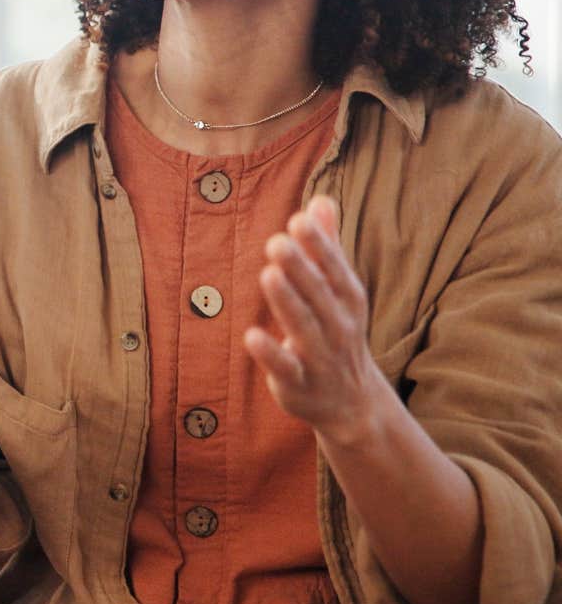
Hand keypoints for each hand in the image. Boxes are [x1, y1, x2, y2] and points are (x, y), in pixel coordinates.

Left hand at [244, 196, 392, 446]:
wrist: (352, 403)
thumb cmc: (336, 331)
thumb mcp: (338, 291)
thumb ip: (326, 247)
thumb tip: (319, 200)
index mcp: (347, 300)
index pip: (334, 269)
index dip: (319, 246)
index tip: (299, 220)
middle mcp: (338, 327)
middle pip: (318, 295)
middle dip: (300, 269)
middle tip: (277, 241)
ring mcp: (320, 357)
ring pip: (304, 327)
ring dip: (287, 302)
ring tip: (268, 274)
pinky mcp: (298, 384)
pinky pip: (285, 368)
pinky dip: (271, 354)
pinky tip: (251, 336)